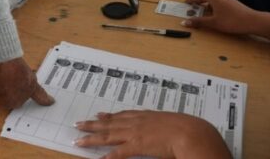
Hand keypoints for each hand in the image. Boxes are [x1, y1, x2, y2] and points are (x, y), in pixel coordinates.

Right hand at [0, 57, 54, 109]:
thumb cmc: (15, 69)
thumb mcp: (32, 82)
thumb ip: (40, 94)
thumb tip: (50, 102)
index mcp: (15, 103)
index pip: (17, 98)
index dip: (16, 87)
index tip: (14, 80)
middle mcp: (0, 104)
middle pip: (3, 97)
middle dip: (5, 87)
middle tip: (7, 75)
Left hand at [75, 110, 230, 158]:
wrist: (190, 132)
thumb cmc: (187, 128)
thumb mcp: (172, 122)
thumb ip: (162, 123)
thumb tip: (163, 126)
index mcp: (145, 116)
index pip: (122, 115)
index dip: (109, 116)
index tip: (98, 115)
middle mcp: (137, 122)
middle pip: (110, 123)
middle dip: (93, 125)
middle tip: (78, 124)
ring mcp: (135, 133)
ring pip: (108, 136)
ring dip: (92, 138)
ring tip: (78, 140)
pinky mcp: (137, 145)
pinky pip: (118, 153)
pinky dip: (108, 156)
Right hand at [180, 0, 258, 34]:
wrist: (253, 21)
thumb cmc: (232, 21)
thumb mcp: (214, 23)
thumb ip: (199, 22)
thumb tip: (185, 22)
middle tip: (188, 5)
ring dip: (203, 2)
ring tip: (199, 9)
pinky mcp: (232, 3)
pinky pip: (217, 1)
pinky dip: (210, 4)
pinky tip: (212, 12)